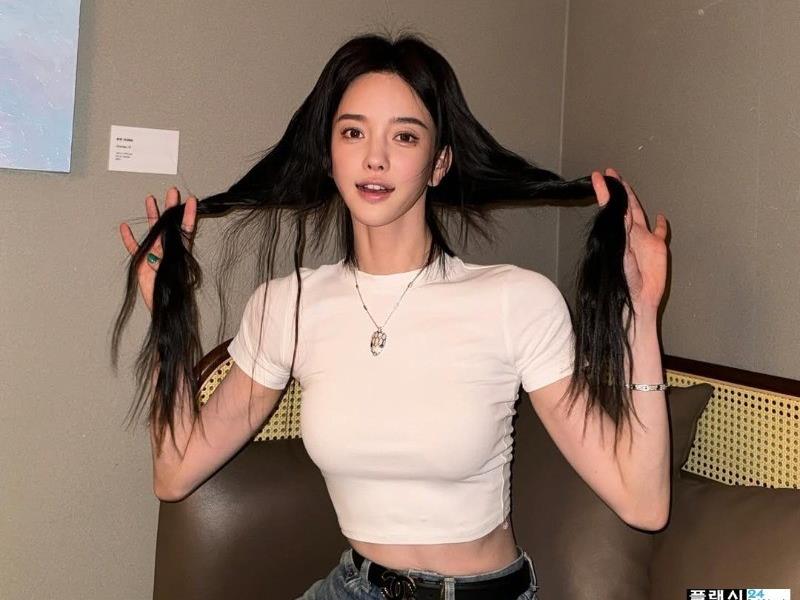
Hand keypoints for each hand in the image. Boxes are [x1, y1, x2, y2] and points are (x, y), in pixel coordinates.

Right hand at [119, 187, 196, 312]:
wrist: (163, 307)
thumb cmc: (174, 293)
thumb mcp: (178, 273)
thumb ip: (175, 259)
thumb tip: (171, 247)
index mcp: (180, 252)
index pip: (187, 229)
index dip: (189, 215)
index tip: (192, 200)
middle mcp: (169, 250)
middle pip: (170, 225)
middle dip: (171, 207)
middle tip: (172, 191)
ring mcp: (155, 254)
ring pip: (153, 231)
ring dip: (152, 215)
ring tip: (150, 199)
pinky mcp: (142, 262)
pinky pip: (134, 248)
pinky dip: (129, 238)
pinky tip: (125, 227)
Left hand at [591, 168, 668, 316]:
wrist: (637, 297)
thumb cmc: (622, 279)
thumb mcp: (618, 251)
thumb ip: (620, 231)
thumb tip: (618, 210)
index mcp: (617, 233)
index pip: (609, 207)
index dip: (604, 191)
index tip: (597, 176)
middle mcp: (629, 233)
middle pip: (623, 206)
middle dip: (617, 189)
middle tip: (610, 173)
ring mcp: (644, 239)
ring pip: (638, 213)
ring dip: (632, 199)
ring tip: (626, 185)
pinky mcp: (658, 246)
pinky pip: (660, 231)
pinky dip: (662, 223)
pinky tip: (661, 216)